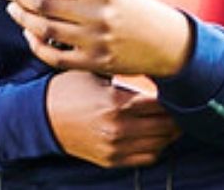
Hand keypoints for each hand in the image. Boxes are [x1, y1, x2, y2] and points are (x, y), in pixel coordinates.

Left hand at [1, 0, 193, 77]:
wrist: (169, 44)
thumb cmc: (141, 13)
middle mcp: (96, 14)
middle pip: (43, 1)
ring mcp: (93, 40)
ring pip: (43, 28)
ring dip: (22, 16)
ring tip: (15, 9)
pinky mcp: (93, 62)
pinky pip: (53, 55)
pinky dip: (36, 44)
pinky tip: (30, 33)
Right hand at [44, 71, 181, 168]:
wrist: (43, 116)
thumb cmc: (70, 89)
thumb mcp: (96, 73)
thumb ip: (124, 73)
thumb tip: (154, 63)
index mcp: (117, 103)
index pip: (161, 104)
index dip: (173, 97)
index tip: (177, 90)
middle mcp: (119, 128)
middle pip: (166, 126)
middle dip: (176, 115)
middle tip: (181, 105)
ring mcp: (116, 147)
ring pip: (161, 144)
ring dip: (170, 132)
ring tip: (172, 120)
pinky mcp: (112, 160)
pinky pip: (147, 158)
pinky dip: (157, 147)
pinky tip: (157, 135)